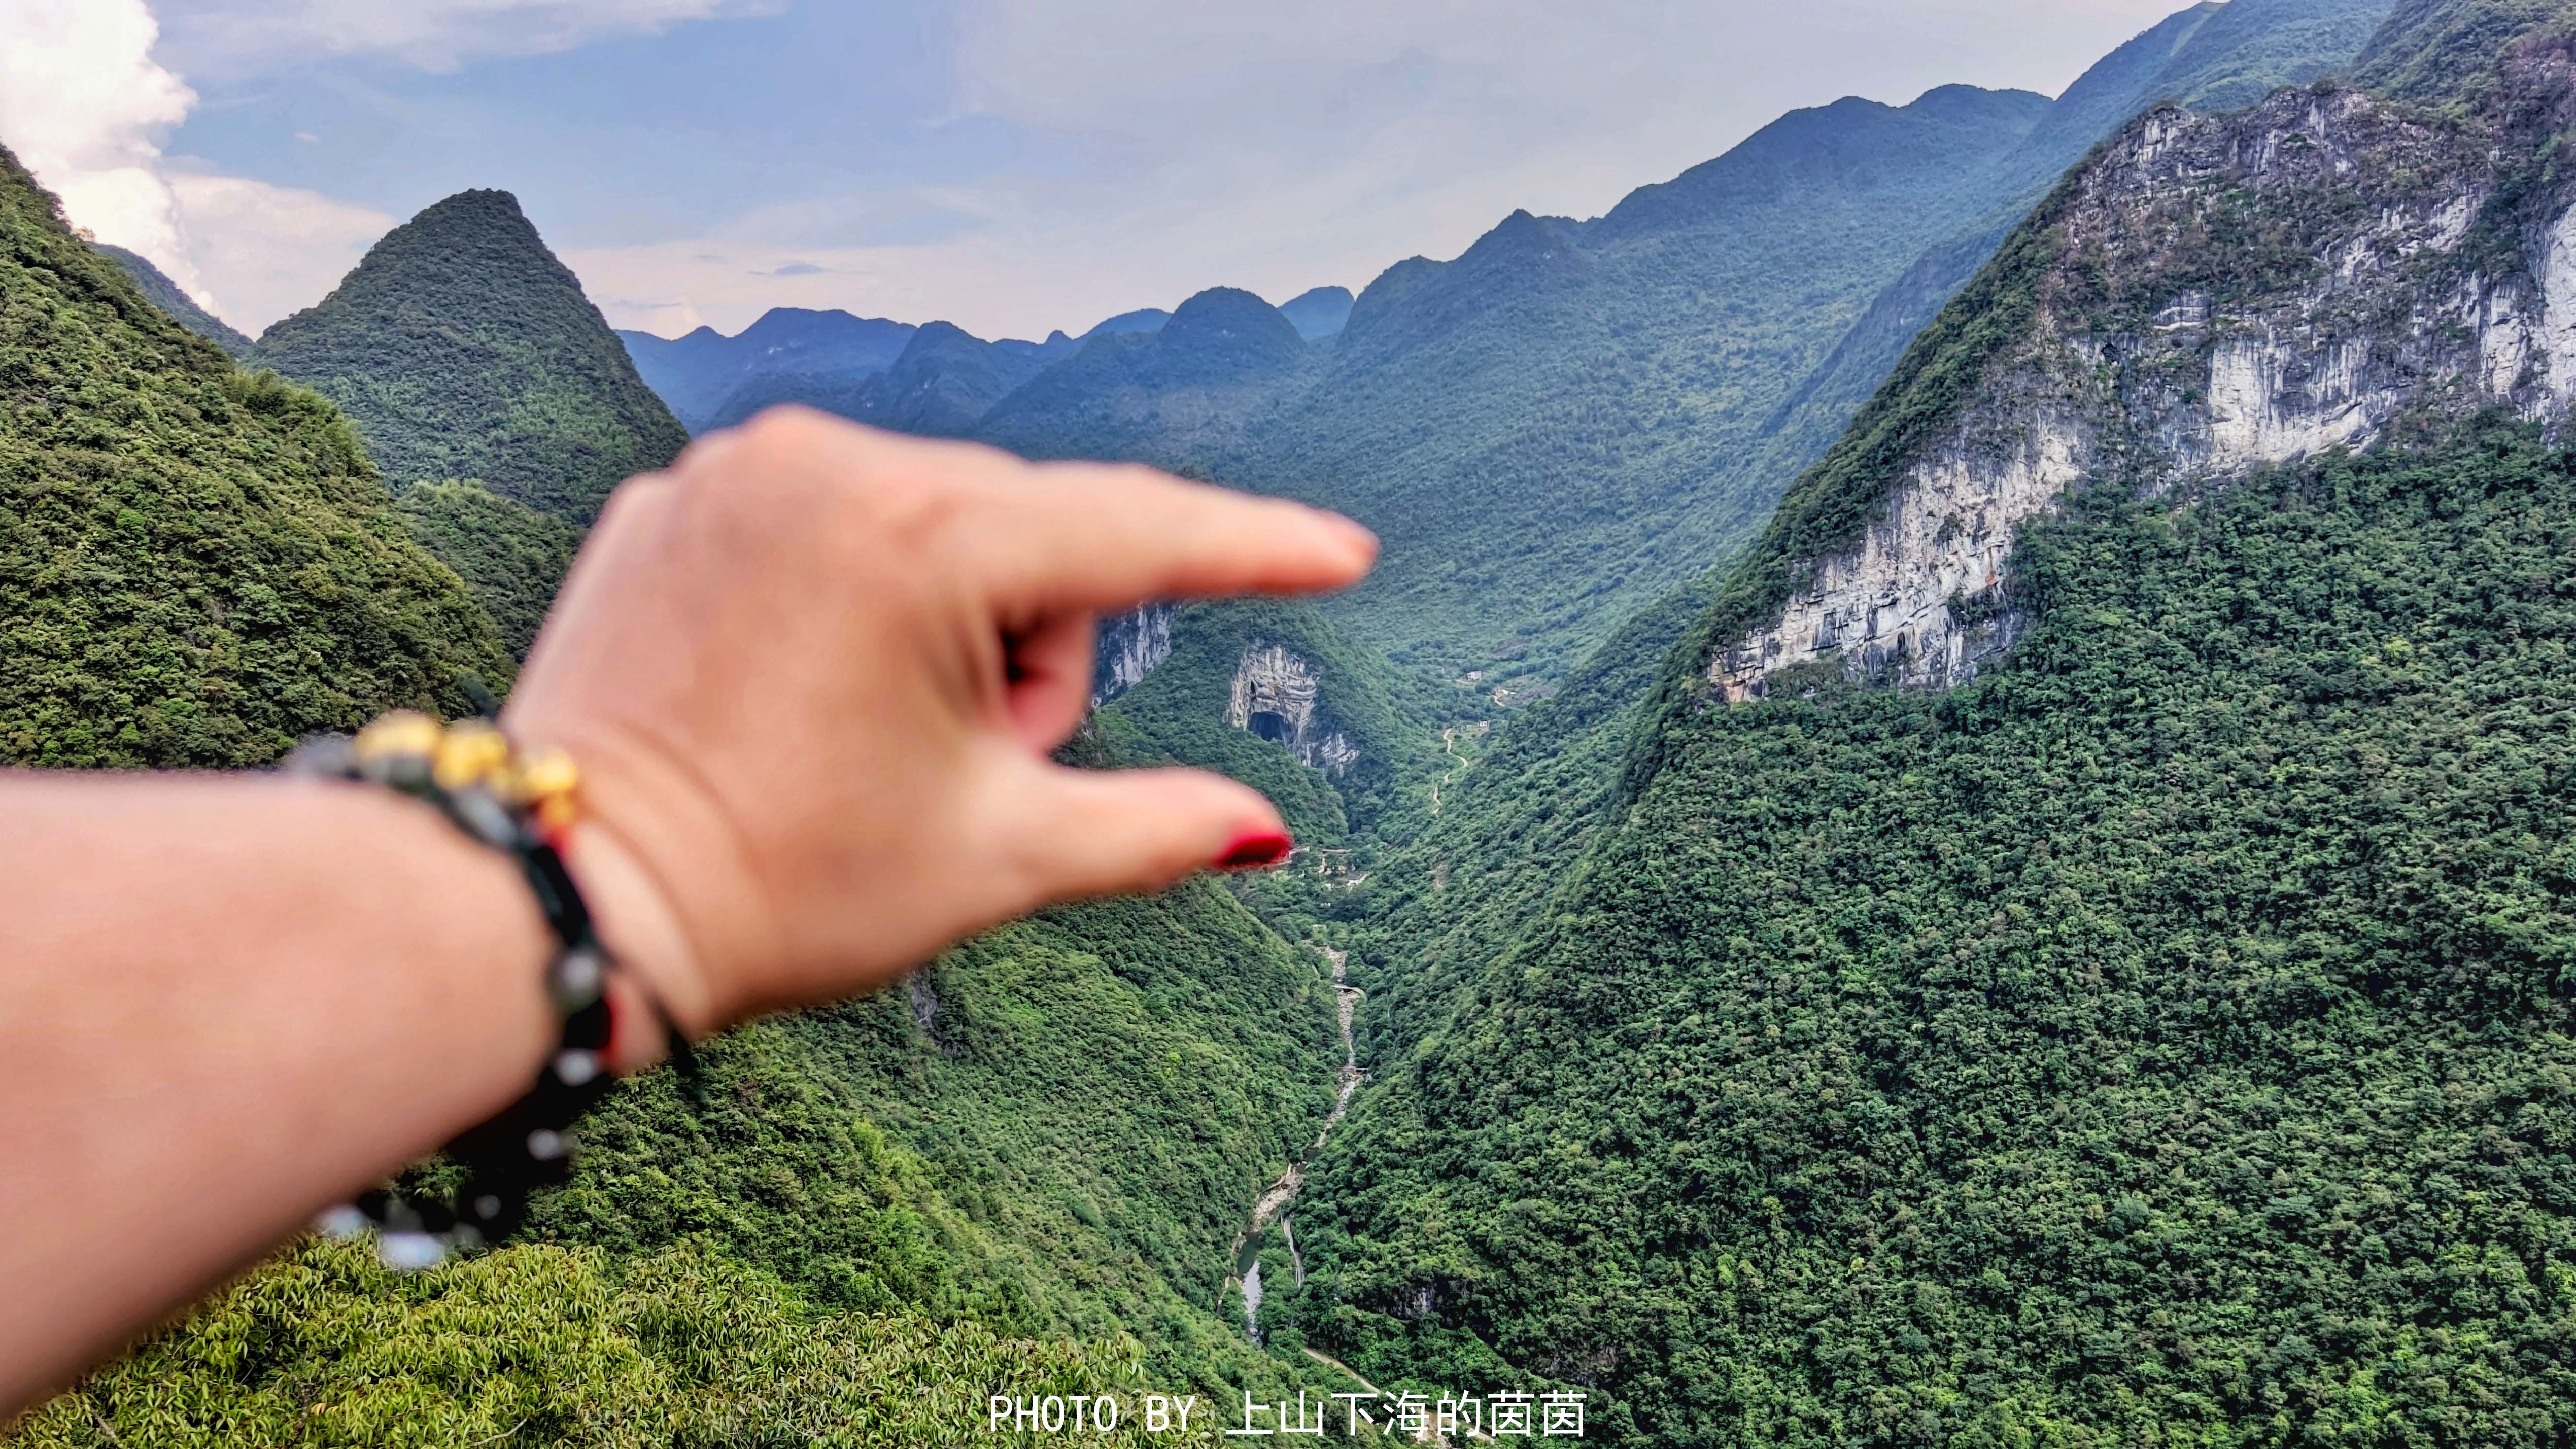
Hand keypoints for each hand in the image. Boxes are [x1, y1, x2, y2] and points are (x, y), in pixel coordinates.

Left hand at [503, 409, 1375, 1039]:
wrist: (561, 901)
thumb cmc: (788, 891)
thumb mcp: (999, 859)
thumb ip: (1152, 828)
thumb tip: (1267, 832)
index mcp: (925, 540)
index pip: (1135, 534)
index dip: (1251, 552)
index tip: (1343, 554)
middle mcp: (832, 465)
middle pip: (1027, 536)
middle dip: (1036, 649)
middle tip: (974, 763)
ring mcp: (740, 470)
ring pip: (928, 519)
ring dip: (948, 619)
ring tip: (874, 733)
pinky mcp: (675, 498)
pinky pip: (824, 519)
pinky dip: (850, 594)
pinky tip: (798, 688)